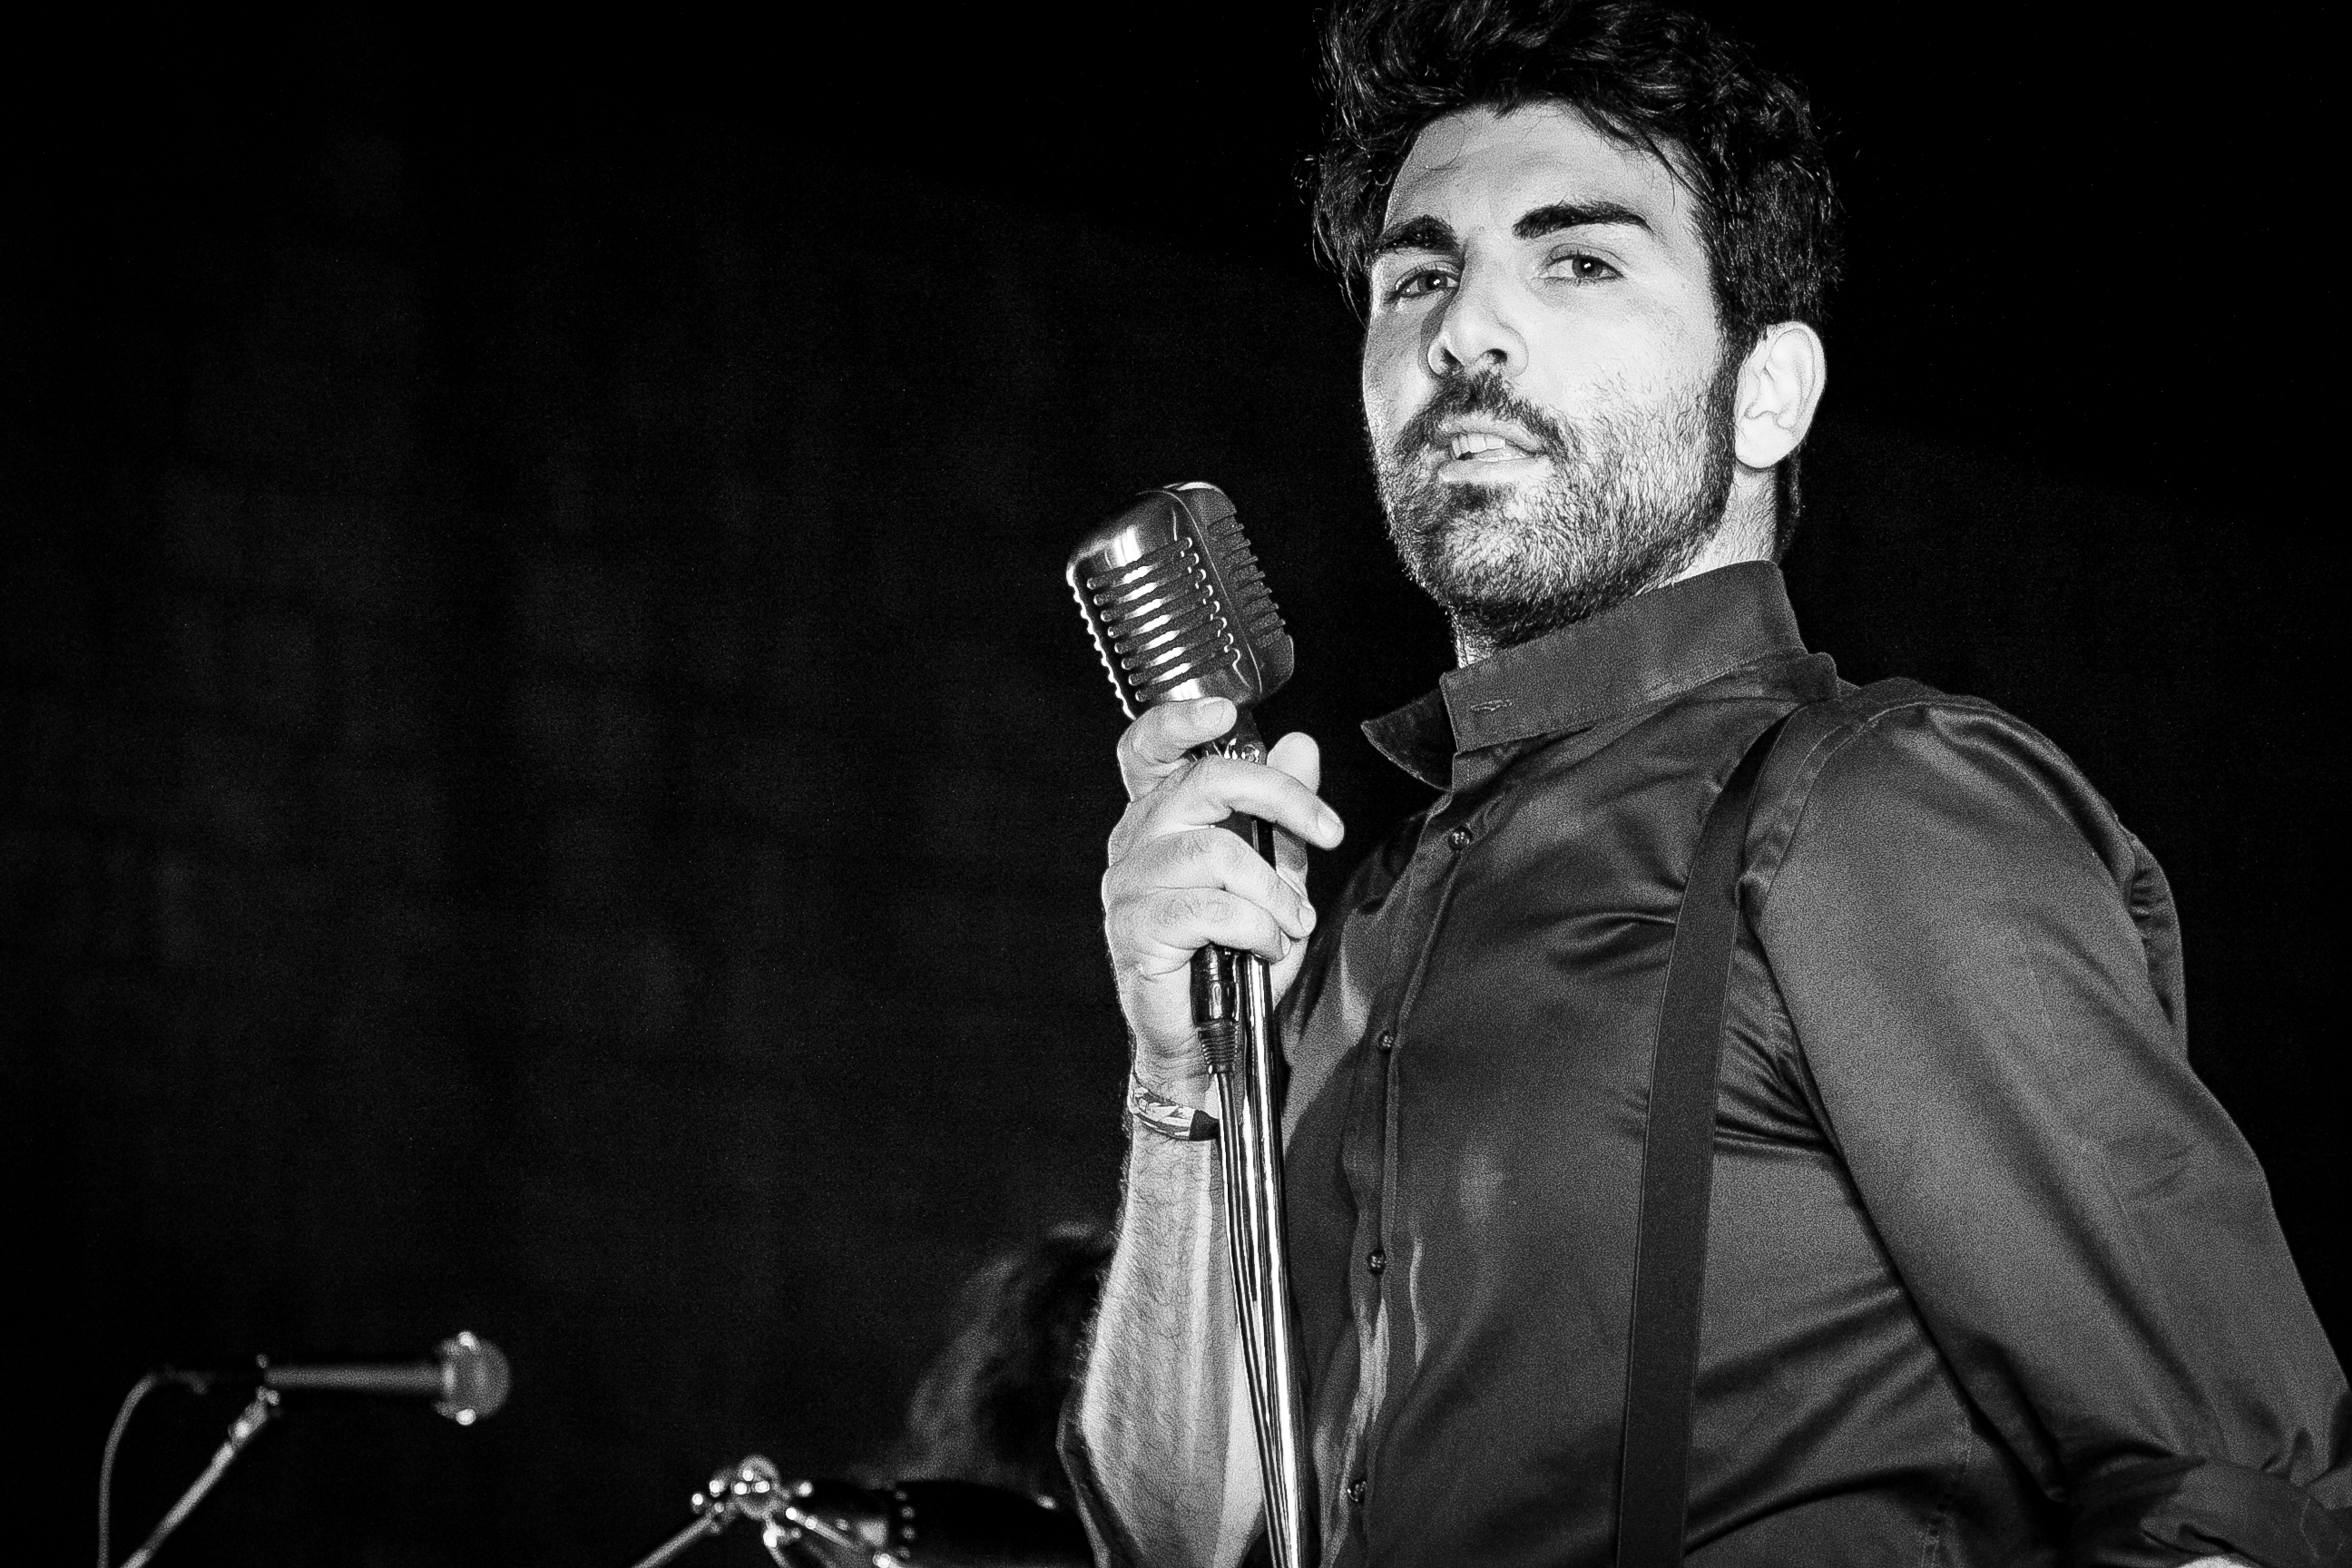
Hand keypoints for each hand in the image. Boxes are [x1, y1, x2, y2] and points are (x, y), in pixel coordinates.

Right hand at [1103, 698, 1343, 1097]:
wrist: (1211, 1037)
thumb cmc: (1234, 952)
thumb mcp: (1275, 871)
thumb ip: (1282, 811)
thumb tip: (1301, 745)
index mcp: (1159, 815)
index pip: (1148, 748)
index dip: (1179, 721)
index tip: (1226, 713)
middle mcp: (1134, 840)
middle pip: (1202, 783)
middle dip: (1281, 799)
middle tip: (1329, 832)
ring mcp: (1127, 885)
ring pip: (1214, 853)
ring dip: (1273, 891)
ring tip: (1291, 924)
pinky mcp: (1134, 930)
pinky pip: (1208, 908)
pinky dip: (1255, 926)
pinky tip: (1266, 946)